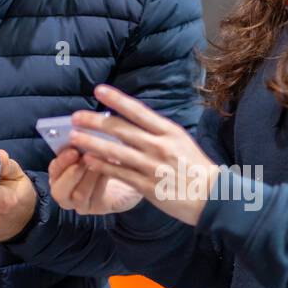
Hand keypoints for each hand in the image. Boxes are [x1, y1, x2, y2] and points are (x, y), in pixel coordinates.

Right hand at [48, 147, 142, 213]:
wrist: (129, 174)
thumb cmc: (105, 155)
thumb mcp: (92, 148)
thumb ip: (82, 145)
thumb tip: (80, 134)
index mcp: (59, 174)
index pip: (54, 170)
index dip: (61, 161)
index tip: (73, 150)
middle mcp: (65, 192)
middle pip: (59, 190)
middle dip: (71, 174)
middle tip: (84, 159)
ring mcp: (81, 204)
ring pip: (79, 195)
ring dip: (89, 176)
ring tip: (101, 161)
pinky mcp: (98, 208)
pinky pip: (96, 197)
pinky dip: (102, 182)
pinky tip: (111, 168)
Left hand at [67, 83, 220, 226]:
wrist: (213, 197)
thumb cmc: (195, 166)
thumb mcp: (179, 140)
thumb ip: (156, 130)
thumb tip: (129, 119)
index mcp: (168, 131)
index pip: (138, 111)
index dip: (117, 99)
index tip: (98, 90)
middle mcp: (159, 146)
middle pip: (121, 130)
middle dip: (95, 122)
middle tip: (75, 117)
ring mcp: (152, 167)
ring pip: (115, 152)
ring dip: (91, 143)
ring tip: (74, 138)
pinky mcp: (147, 187)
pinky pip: (119, 174)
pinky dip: (102, 166)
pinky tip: (87, 160)